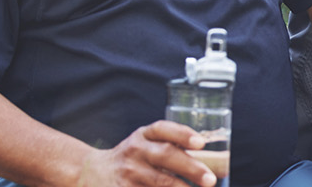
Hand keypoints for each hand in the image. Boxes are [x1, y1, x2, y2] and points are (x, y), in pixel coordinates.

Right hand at [75, 121, 214, 186]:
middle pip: (165, 155)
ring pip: (158, 181)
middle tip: (210, 180)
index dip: (182, 134)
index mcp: (144, 135)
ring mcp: (128, 172)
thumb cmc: (135, 157)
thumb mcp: (148, 143)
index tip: (200, 144)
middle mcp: (136, 150)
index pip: (163, 129)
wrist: (93, 172)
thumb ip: (175, 147)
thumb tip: (218, 163)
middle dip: (190, 168)